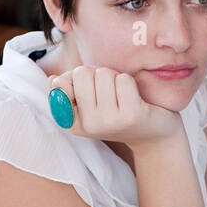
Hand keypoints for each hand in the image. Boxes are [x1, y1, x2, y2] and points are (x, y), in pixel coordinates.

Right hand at [48, 65, 181, 149]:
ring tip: (122, 95)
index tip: (89, 91)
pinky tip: (134, 98)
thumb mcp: (89, 105)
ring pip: (103, 74)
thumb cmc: (118, 112)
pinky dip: (129, 82)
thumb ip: (69, 90)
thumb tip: (53, 80)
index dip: (75, 79)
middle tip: (110, 90)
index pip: (59, 85)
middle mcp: (88, 125)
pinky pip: (123, 80)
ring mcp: (108, 122)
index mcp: (72, 123)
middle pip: (82, 73)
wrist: (153, 134)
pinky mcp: (130, 115)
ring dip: (115, 77)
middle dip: (97, 74)